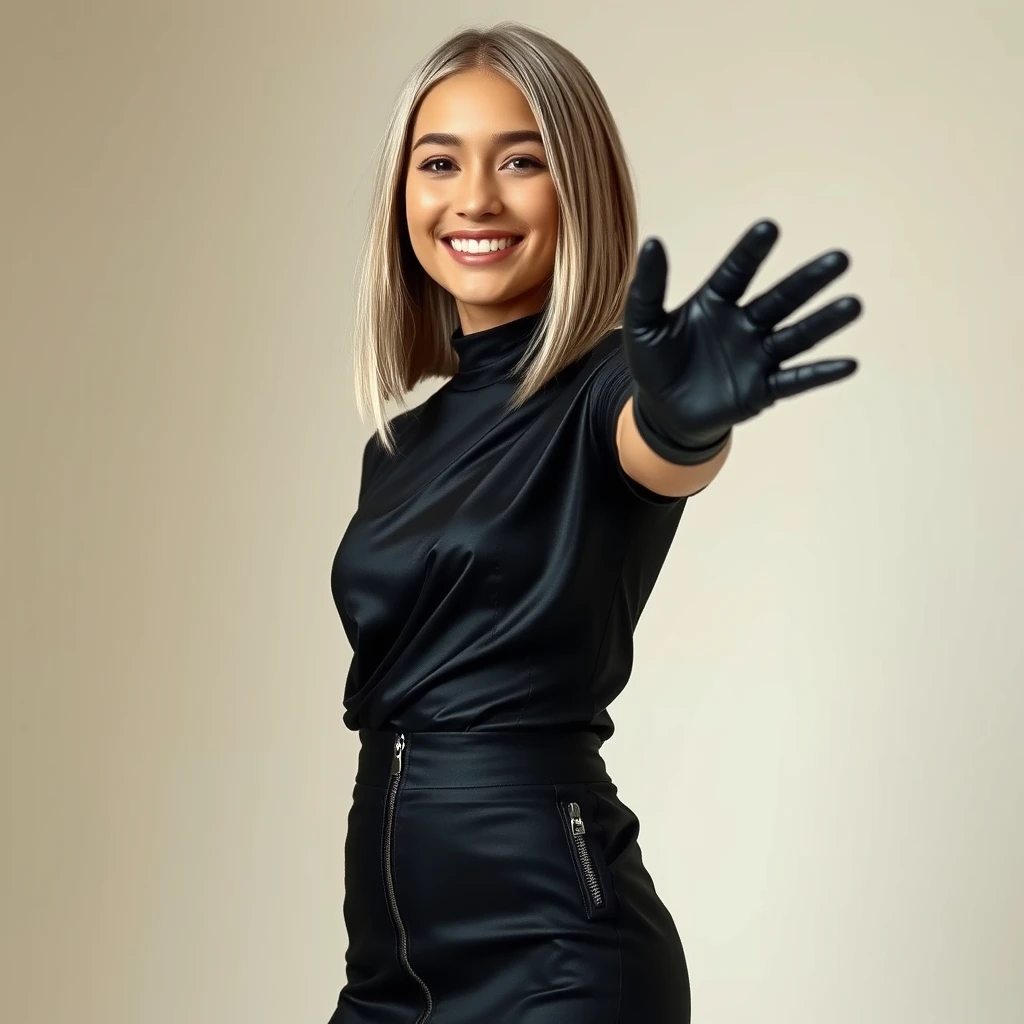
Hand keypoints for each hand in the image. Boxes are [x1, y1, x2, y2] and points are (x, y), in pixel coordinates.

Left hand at [623, 219, 862, 464]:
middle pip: (781, 299)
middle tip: (840, 258)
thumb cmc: (655, 362)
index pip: (737, 272)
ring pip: (796, 336)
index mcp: (717, 302)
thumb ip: (648, 287)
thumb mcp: (643, 325)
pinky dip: (819, 374)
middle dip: (808, 280)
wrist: (662, 413)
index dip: (752, 252)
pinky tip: (848, 364)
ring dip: (824, 322)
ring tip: (853, 304)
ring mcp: (757, 357)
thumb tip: (654, 242)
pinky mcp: (762, 390)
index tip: (769, 227)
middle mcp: (745, 324)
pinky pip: (794, 381)